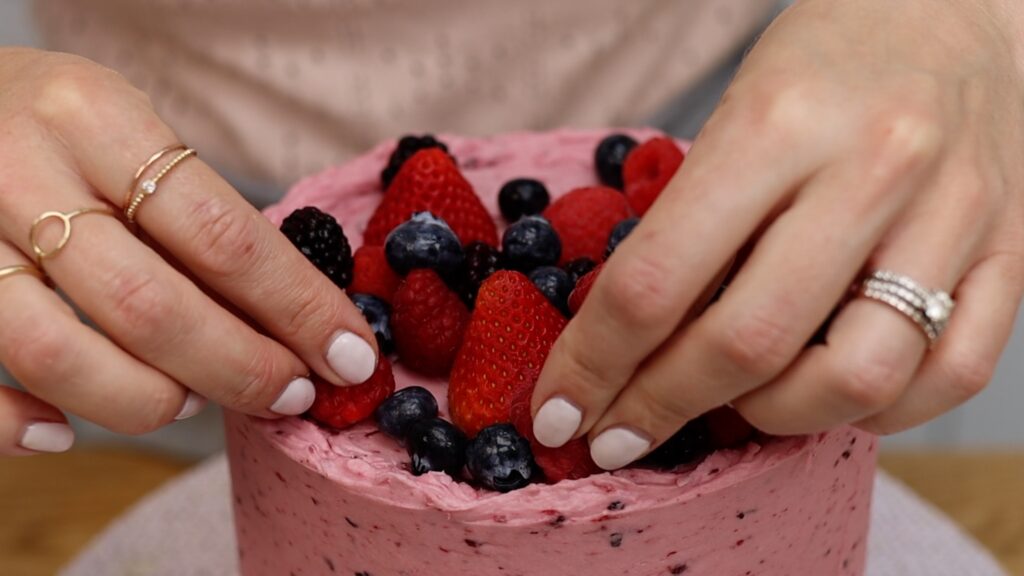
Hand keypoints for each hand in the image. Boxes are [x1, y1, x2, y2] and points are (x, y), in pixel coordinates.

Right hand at [0, 49, 376, 454]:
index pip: (224, 236)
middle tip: (290, 392)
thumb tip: (296, 315)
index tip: (350, 357)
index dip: (298, 311)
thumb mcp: (133, 131)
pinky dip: (17, 422)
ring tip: (190, 399)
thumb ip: (195, 212)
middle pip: (150, 306)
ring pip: (56, 353)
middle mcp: (21, 171)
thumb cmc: (61, 125)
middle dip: (241, 369)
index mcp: (98, 120)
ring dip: (145, 399)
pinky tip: (66, 433)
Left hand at [531, 0, 1023, 469]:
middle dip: (659, 408)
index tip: (560, 411)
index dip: (593, 364)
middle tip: (619, 433)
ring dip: (771, 418)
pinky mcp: (1013, 252)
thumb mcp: (737, 111)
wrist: (961, 12)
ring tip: (736, 404)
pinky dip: (877, 413)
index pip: (658, 279)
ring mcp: (955, 215)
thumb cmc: (827, 62)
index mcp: (778, 122)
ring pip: (854, 379)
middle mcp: (873, 168)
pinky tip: (829, 395)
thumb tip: (626, 341)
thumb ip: (691, 222)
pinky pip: (950, 376)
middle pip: (746, 343)